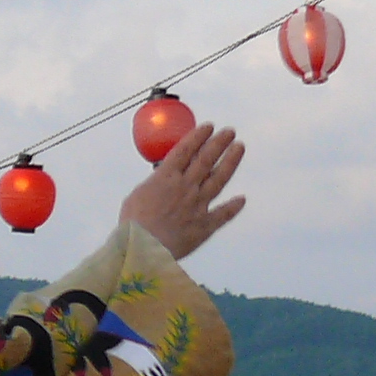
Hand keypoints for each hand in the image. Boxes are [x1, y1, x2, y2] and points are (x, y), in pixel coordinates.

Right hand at [119, 118, 246, 261]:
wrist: (143, 249)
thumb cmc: (133, 224)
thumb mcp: (137, 196)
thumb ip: (154, 184)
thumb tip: (161, 178)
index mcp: (165, 178)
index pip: (185, 150)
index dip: (198, 136)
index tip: (209, 126)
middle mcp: (185, 187)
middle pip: (206, 160)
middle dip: (219, 143)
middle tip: (230, 131)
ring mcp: (197, 205)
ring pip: (219, 179)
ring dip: (231, 162)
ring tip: (239, 147)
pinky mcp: (204, 226)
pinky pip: (222, 214)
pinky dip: (233, 207)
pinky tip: (242, 199)